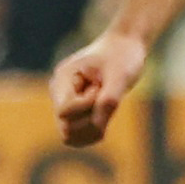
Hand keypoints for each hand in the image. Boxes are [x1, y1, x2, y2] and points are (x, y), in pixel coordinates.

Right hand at [50, 30, 148, 147]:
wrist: (125, 46)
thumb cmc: (123, 56)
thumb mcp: (120, 76)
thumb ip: (108, 100)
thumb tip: (97, 127)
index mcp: (63, 78)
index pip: (65, 111)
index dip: (87, 106)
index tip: (100, 87)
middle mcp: (58, 93)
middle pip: (66, 127)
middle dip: (91, 120)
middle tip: (106, 98)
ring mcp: (65, 104)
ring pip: (70, 135)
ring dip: (93, 128)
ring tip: (106, 106)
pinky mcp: (75, 112)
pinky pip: (78, 137)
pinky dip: (94, 133)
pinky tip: (107, 117)